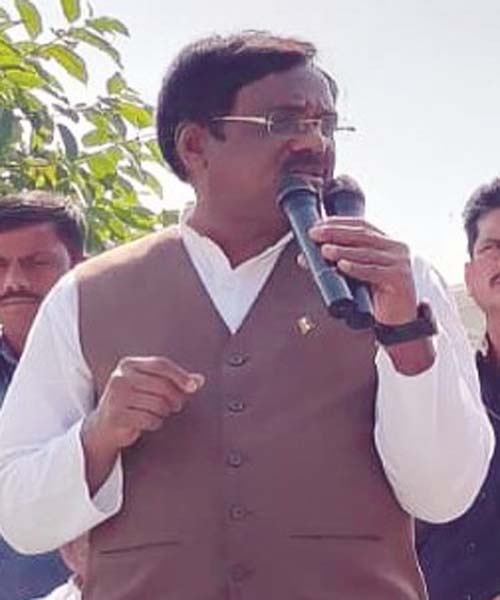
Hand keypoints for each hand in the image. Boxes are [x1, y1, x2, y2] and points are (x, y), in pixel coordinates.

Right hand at [85, 356, 204, 451]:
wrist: (104, 426)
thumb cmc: (133, 402)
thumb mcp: (152, 386)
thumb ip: (175, 381)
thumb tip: (200, 380)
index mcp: (128, 364)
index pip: (160, 365)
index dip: (180, 375)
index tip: (193, 387)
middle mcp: (120, 377)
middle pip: (162, 385)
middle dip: (175, 398)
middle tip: (177, 406)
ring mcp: (116, 397)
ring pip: (158, 404)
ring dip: (164, 412)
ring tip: (159, 413)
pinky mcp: (116, 416)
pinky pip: (149, 419)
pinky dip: (154, 423)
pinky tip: (149, 422)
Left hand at [309, 216, 417, 324]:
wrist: (398, 321)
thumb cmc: (376, 296)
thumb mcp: (354, 275)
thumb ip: (335, 263)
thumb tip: (304, 258)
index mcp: (386, 242)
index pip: (362, 225)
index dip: (339, 223)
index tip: (319, 224)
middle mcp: (396, 248)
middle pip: (362, 235)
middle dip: (336, 233)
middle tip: (315, 234)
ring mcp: (399, 262)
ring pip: (366, 252)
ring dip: (343, 250)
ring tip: (325, 250)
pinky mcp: (400, 279)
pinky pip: (374, 271)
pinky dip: (356, 268)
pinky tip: (342, 266)